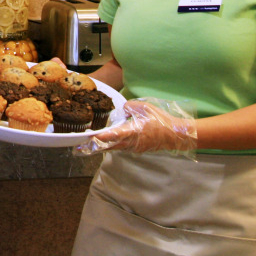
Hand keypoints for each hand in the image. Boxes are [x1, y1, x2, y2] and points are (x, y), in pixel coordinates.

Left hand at [76, 98, 196, 158]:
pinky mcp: (137, 149)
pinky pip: (121, 148)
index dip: (101, 137)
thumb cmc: (161, 120)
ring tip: (87, 144)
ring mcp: (134, 147)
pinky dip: (111, 145)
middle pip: (109, 146)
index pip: (114, 135)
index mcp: (133, 132)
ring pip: (114, 148)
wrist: (176, 135)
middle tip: (79, 146)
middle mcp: (131, 142)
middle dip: (94, 146)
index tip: (89, 138)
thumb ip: (130, 107)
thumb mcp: (145, 108)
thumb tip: (123, 109)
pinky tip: (105, 142)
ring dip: (101, 147)